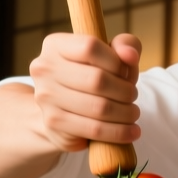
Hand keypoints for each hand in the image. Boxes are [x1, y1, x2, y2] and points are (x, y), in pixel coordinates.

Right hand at [28, 32, 142, 152]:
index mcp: (55, 45)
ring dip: (126, 113)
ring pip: (99, 107)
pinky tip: (131, 131)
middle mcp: (44, 69)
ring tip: (133, 113)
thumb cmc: (91, 77)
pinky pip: (95, 129)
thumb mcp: (110, 55)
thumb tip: (131, 55)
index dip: (116, 62)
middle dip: (125, 91)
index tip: (126, 72)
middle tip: (132, 96)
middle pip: (97, 79)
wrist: (63, 111)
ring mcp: (46, 97)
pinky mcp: (54, 123)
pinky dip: (119, 132)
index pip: (90, 47)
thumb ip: (125, 45)